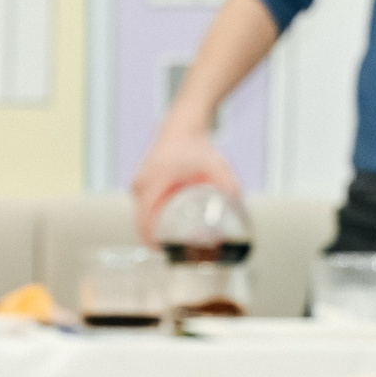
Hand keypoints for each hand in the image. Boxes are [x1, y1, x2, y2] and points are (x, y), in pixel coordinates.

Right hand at [129, 127, 241, 243]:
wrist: (182, 125)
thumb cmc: (195, 144)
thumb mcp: (215, 165)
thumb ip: (228, 184)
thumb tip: (238, 204)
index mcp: (153, 184)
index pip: (144, 220)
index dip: (151, 240)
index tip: (163, 251)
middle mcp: (140, 186)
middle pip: (141, 220)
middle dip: (153, 238)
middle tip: (171, 251)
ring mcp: (138, 184)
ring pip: (141, 214)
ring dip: (150, 228)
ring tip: (167, 241)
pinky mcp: (141, 183)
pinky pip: (142, 206)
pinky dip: (150, 217)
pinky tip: (161, 225)